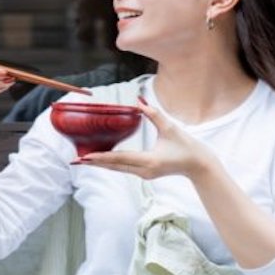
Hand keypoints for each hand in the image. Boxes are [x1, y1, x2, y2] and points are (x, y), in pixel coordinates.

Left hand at [76, 101, 216, 181]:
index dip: (102, 157)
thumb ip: (153, 114)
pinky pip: (124, 169)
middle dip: (95, 163)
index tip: (86, 156)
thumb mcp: (170, 127)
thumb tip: (138, 100)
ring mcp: (144, 174)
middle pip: (114, 166)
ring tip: (84, 161)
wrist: (198, 166)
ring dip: (101, 164)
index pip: (120, 158)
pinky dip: (112, 164)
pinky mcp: (146, 174)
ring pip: (118, 169)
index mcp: (149, 161)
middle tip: (76, 160)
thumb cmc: (187, 147)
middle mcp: (144, 171)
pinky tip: (101, 160)